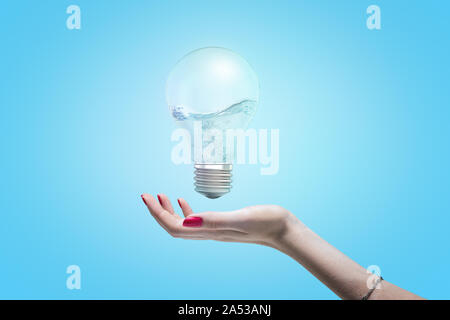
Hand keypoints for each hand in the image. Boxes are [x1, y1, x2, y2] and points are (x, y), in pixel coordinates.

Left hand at [141, 193, 299, 247]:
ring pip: (183, 224)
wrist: (285, 231)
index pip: (174, 228)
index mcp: (210, 231)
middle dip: (158, 212)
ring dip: (169, 211)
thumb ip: (216, 220)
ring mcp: (216, 229)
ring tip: (160, 195)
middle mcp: (209, 233)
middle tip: (146, 195)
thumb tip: (188, 221)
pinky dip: (185, 210)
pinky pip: (197, 220)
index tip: (147, 197)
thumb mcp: (242, 218)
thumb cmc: (267, 222)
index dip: (158, 214)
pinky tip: (183, 200)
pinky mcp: (223, 224)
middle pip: (174, 228)